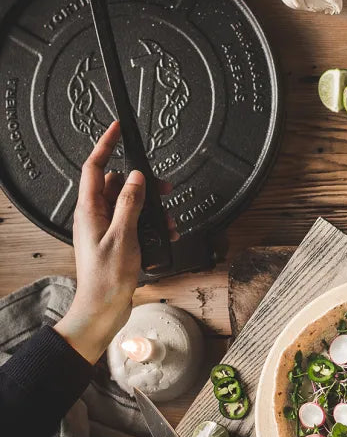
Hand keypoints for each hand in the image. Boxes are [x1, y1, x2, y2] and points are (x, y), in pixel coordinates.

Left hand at [55, 122, 177, 363]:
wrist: (103, 308)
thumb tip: (135, 177)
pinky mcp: (116, 240)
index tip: (116, 128)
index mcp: (90, 210)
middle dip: (143, 184)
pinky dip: (151, 225)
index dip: (105, 145)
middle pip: (119, 184)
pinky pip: (135, 222)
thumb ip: (130, 204)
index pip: (95, 167)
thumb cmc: (107, 278)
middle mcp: (95, 216)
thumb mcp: (123, 236)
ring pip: (130, 204)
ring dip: (151, 209)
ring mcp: (106, 228)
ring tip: (167, 221)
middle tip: (163, 187)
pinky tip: (164, 235)